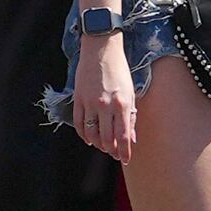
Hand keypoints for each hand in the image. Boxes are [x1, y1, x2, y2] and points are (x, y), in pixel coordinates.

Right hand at [71, 34, 134, 157]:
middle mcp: (106, 106)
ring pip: (91, 133)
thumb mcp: (131, 91)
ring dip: (97, 144)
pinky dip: (83, 134)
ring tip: (103, 147)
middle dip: (111, 150)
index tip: (126, 160)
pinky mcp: (78, 100)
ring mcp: (90, 104)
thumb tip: (132, 137)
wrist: (101, 51)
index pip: (124, 135)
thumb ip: (131, 115)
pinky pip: (79, 123)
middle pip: (106, 138)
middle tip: (114, 155)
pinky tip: (88, 138)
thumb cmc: (120, 71)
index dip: (124, 150)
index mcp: (123, 103)